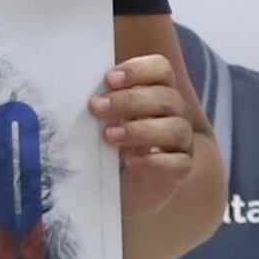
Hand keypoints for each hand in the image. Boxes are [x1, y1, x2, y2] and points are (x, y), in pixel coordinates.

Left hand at [89, 50, 212, 220]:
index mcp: (157, 92)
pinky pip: (179, 163)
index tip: (109, 79)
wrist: (116, 189)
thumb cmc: (107, 146)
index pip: (162, 69)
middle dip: (130, 101)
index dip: (139, 70)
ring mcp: (181, 143)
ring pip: (177, 129)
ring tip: (109, 137)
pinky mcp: (180, 170)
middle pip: (167, 98)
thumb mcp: (100, 120)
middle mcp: (175, 114)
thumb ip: (100, 104)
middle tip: (97, 108)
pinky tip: (130, 161)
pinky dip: (154, 161)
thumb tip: (77, 90)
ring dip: (141, 130)